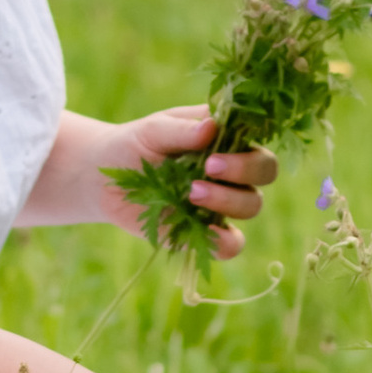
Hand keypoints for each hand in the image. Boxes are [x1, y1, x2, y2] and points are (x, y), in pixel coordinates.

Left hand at [120, 104, 275, 253]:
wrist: (105, 177)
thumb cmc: (135, 144)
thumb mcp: (152, 130)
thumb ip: (181, 130)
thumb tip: (212, 127)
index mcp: (227, 139)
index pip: (256, 138)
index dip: (246, 148)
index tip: (213, 154)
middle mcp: (232, 172)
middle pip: (266, 172)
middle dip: (244, 171)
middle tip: (208, 168)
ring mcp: (221, 203)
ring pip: (252, 205)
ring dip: (228, 200)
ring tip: (191, 193)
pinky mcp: (205, 234)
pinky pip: (231, 244)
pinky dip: (226, 241)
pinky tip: (206, 232)